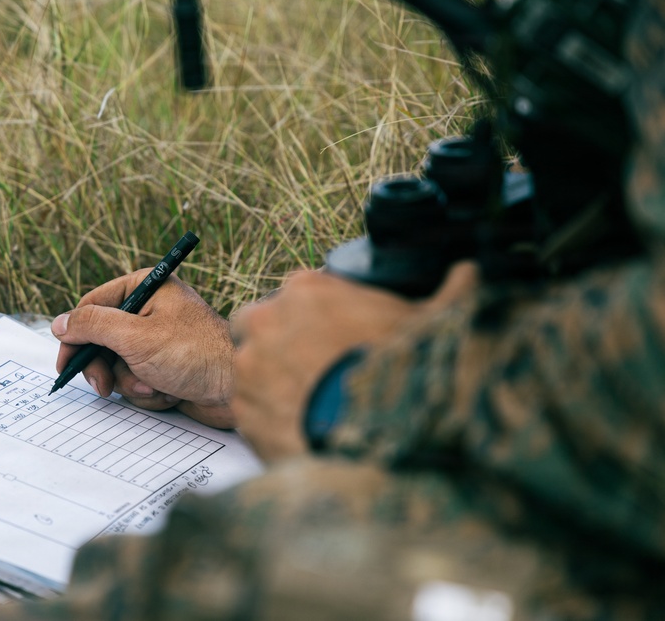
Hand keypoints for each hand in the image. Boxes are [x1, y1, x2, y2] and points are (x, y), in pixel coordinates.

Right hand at [51, 271, 235, 427]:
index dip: (75, 336)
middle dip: (106, 368)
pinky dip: (149, 392)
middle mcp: (150, 310)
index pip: (92, 306)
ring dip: (132, 382)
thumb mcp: (136, 336)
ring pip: (117, 366)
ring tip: (156, 385)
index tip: (66, 363)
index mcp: (145, 287)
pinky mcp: (165, 367)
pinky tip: (169, 392)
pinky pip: (137, 381)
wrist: (238, 389)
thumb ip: (93, 326)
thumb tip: (60, 322)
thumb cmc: (195, 354)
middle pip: (101, 340)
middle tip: (104, 386)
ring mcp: (157, 341)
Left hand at [231, 263, 478, 461]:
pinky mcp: (243, 409)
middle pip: (258, 323)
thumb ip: (450, 295)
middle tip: (310, 368)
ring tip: (307, 403)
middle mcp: (269, 320)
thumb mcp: (437, 325)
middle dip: (276, 341)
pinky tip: (298, 427)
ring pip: (248, 366)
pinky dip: (267, 415)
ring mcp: (250, 365)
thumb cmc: (408, 372)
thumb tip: (469, 274)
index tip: (330, 336)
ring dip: (270, 379)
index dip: (313, 316)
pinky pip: (247, 407)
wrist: (382, 437)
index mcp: (308, 289)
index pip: (297, 292)